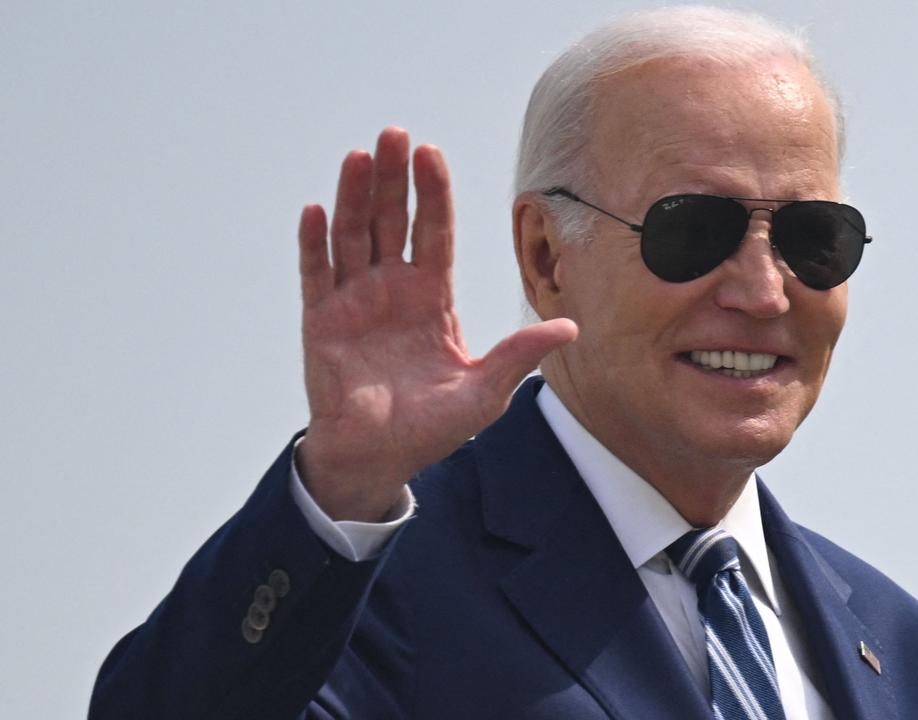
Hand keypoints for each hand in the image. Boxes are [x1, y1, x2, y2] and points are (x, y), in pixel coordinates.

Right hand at [295, 128, 577, 520]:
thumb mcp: (486, 391)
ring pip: (353, 236)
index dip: (433, 193)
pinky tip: (317, 210)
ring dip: (355, 196)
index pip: (434, 232)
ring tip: (359, 156)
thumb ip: (520, 355)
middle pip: (393, 220)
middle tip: (394, 134)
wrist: (379, 459)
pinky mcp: (322, 322)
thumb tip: (571, 327)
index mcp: (432, 298)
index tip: (432, 153)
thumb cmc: (432, 428)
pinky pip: (317, 275)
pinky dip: (315, 243)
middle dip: (394, 178)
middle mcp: (393, 289)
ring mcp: (355, 302)